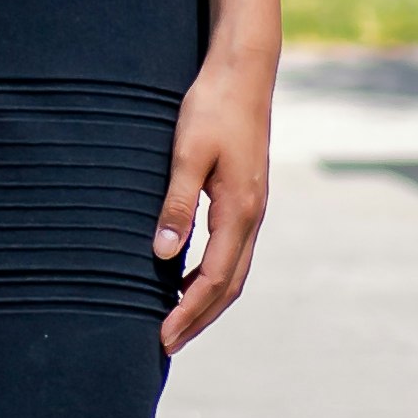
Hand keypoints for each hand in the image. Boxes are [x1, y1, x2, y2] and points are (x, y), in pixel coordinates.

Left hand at [151, 48, 272, 351]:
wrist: (244, 73)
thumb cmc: (212, 107)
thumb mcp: (188, 152)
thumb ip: (177, 203)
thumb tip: (164, 255)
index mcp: (239, 210)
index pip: (214, 278)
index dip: (188, 311)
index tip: (163, 336)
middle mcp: (252, 216)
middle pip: (230, 285)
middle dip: (199, 318)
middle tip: (167, 344)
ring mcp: (253, 208)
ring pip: (235, 271)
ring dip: (208, 301)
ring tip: (178, 322)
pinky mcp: (246, 198)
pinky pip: (234, 252)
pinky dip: (214, 276)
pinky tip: (190, 277)